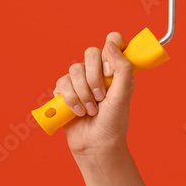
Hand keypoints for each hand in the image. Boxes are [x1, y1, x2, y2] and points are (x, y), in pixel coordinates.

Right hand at [53, 31, 134, 158]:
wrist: (96, 144)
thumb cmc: (114, 121)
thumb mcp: (123, 94)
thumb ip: (122, 67)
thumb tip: (111, 43)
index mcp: (117, 70)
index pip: (113, 42)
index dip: (112, 47)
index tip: (111, 68)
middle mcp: (99, 72)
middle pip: (90, 53)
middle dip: (94, 77)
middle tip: (101, 96)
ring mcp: (81, 81)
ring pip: (74, 69)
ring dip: (83, 93)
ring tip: (91, 110)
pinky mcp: (65, 91)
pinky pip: (61, 83)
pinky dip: (70, 99)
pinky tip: (78, 112)